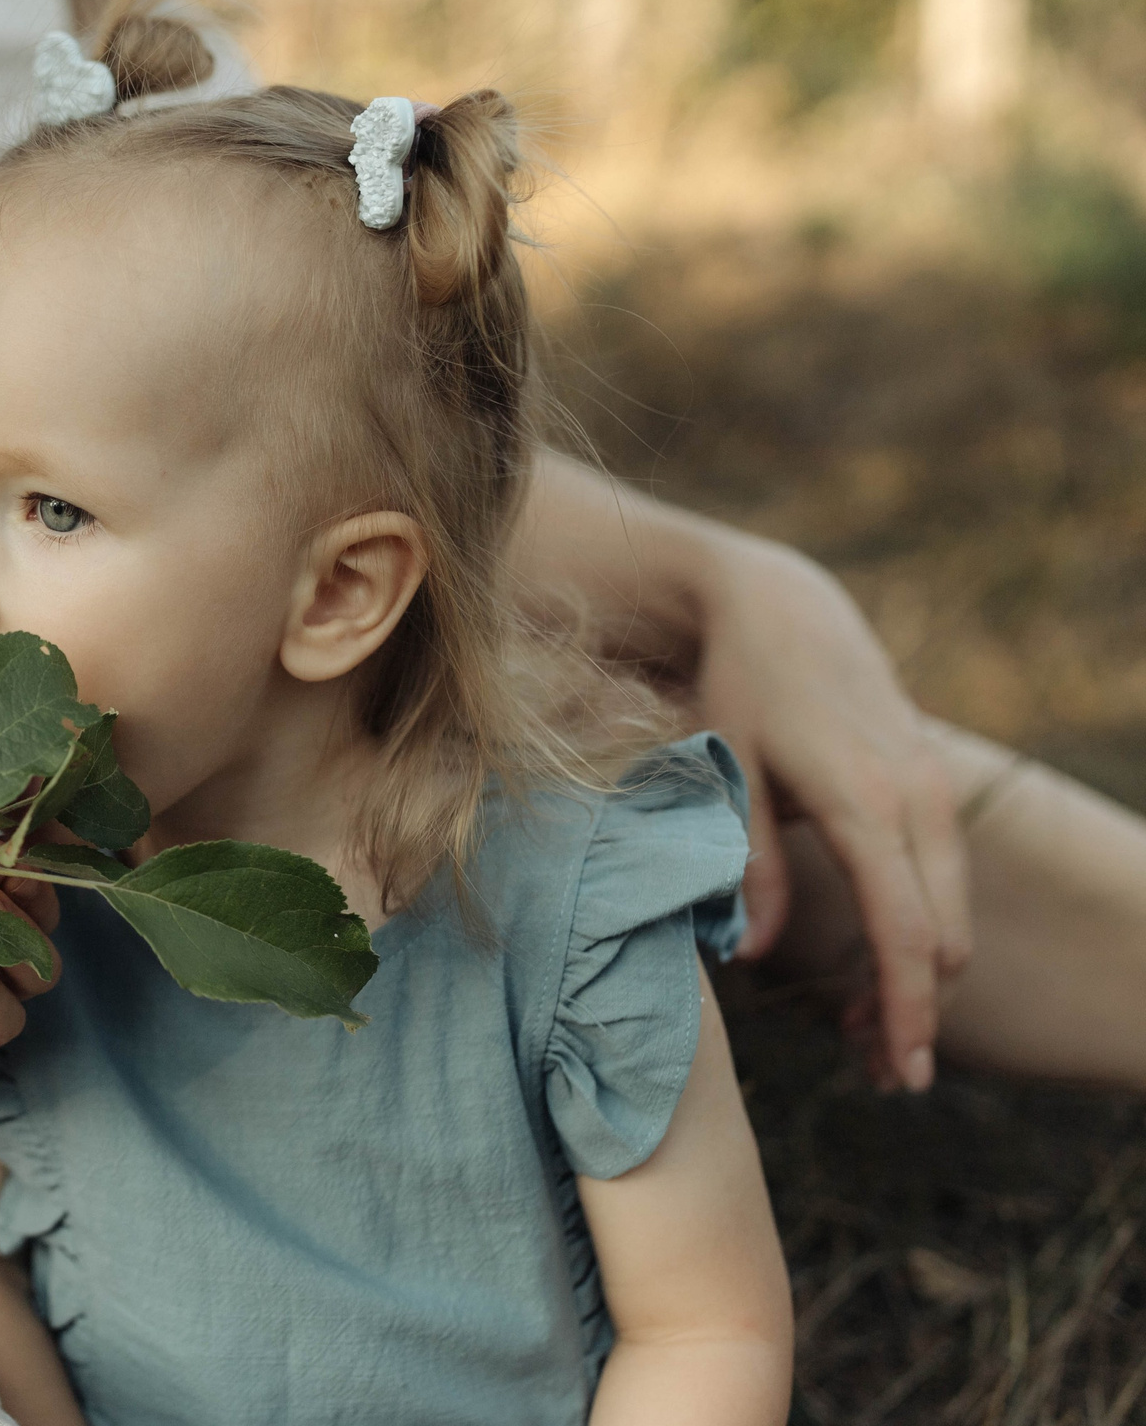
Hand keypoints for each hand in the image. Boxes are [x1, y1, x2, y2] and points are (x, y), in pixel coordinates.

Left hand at [691, 537, 970, 1090]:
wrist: (781, 605)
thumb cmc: (737, 689)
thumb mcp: (726, 773)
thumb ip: (746, 867)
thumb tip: (751, 957)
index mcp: (864, 802)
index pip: (905, 931)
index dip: (907, 1008)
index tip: (901, 1069)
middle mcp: (917, 797)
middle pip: (944, 934)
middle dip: (919, 1009)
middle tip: (879, 1072)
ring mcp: (932, 788)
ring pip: (951, 910)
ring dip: (921, 975)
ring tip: (869, 1033)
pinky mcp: (929, 784)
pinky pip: (941, 877)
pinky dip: (921, 929)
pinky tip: (881, 966)